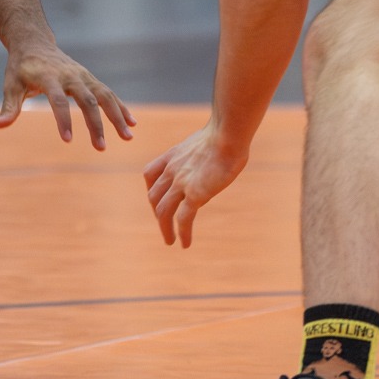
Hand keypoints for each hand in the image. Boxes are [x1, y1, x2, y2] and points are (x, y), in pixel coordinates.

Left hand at [0, 43, 133, 149]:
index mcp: (49, 77)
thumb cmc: (21, 67)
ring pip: (105, 96)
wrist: (34, 42)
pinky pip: (109, 94)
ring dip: (117, 116)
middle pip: (87, 100)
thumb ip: (9, 106)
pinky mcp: (90, 79)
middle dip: (95, 124)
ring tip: (127, 137)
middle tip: (101, 147)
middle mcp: (71, 75)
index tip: (68, 140)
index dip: (63, 120)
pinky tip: (131, 124)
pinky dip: (121, 108)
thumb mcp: (11, 84)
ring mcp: (83, 76)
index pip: (57, 100)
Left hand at [141, 120, 245, 247]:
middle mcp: (172, 170)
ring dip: (164, 228)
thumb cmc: (224, 135)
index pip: (150, 174)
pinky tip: (185, 243)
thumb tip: (209, 160)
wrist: (227, 135)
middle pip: (154, 196)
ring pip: (163, 211)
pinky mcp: (195, 194)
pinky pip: (184, 219)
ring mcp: (181, 183)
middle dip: (156, 212)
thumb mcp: (204, 141)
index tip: (158, 198)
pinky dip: (182, 233)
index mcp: (172, 156)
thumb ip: (200, 152)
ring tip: (170, 241)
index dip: (152, 188)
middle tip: (164, 224)